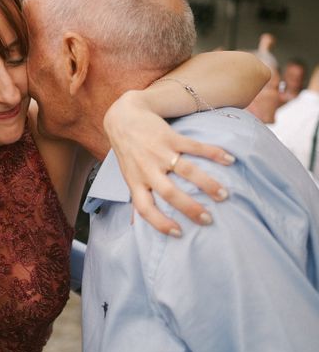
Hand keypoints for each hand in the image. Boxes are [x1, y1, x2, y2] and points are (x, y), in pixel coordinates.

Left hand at [104, 91, 234, 235]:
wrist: (122, 118)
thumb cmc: (128, 152)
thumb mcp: (127, 175)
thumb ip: (137, 194)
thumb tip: (135, 224)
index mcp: (136, 182)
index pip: (145, 208)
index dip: (159, 223)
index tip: (179, 233)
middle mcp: (147, 169)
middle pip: (170, 193)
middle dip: (190, 208)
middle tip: (208, 219)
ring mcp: (159, 152)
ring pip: (186, 171)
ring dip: (207, 183)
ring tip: (224, 194)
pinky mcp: (170, 137)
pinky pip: (194, 146)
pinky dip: (214, 153)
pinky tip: (230, 160)